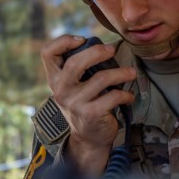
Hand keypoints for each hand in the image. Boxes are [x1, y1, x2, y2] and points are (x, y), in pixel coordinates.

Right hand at [41, 35, 135, 176]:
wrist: (88, 138)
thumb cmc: (85, 105)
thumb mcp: (75, 87)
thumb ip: (80, 68)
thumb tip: (104, 46)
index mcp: (55, 79)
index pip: (47, 53)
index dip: (63, 41)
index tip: (82, 39)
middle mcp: (61, 91)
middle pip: (75, 63)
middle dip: (97, 52)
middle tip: (112, 49)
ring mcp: (75, 104)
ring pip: (101, 78)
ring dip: (121, 73)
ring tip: (131, 73)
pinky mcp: (91, 114)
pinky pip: (113, 96)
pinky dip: (125, 94)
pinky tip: (128, 96)